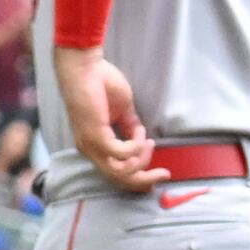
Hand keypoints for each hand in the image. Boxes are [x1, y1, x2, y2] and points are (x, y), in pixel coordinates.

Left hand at [52, 45, 166, 194]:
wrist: (84, 67)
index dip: (139, 180)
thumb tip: (142, 140)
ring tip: (148, 143)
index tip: (161, 172)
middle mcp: (90, 151)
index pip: (116, 176)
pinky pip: (122, 154)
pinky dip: (136, 147)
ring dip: (142, 162)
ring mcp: (91, 145)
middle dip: (145, 181)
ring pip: (119, 172)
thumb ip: (131, 127)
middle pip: (118, 180)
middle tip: (164, 174)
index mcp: (95, 146)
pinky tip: (140, 134)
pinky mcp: (95, 136)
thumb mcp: (122, 111)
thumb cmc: (100, 84)